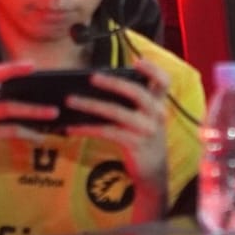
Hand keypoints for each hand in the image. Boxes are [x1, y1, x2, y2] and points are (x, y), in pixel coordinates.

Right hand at [0, 62, 56, 176]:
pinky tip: (39, 137)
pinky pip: (9, 131)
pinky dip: (27, 133)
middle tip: (41, 75)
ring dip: (33, 110)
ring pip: (8, 107)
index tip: (32, 65)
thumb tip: (32, 97)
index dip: (10, 68)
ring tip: (54, 112)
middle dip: (16, 73)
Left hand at [64, 59, 171, 193]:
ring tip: (70, 100)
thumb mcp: (146, 119)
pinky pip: (106, 132)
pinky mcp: (134, 145)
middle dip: (113, 82)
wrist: (154, 173)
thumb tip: (99, 87)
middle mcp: (157, 114)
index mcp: (159, 104)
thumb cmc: (144, 141)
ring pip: (116, 112)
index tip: (137, 61)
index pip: (164, 81)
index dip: (153, 69)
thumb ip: (134, 104)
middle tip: (91, 77)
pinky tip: (72, 128)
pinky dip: (86, 128)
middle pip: (136, 92)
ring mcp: (146, 130)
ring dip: (90, 104)